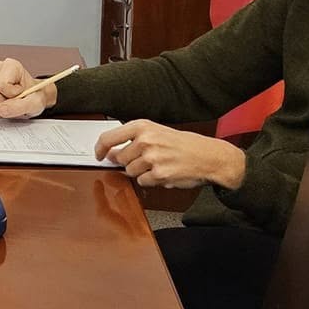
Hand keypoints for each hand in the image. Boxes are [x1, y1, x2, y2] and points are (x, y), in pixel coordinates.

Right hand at [0, 57, 51, 117]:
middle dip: (2, 105)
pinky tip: (0, 104)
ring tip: (8, 103)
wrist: (31, 97)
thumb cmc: (33, 97)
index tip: (21, 93)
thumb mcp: (35, 104)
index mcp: (11, 65)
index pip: (0, 84)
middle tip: (14, 103)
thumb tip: (0, 109)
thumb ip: (20, 106)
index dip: (11, 95)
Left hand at [94, 120, 245, 190]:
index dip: (100, 149)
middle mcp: (145, 140)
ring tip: (159, 164)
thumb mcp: (157, 132)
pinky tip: (164, 172)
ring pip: (130, 171)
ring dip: (141, 171)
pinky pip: (143, 181)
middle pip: (120, 159)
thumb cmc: (185, 144)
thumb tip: (111, 152)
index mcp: (142, 126)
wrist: (209, 156)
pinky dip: (151, 180)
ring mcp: (152, 158)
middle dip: (130, 162)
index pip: (108, 138)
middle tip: (147, 159)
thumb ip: (133, 139)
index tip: (99, 155)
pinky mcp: (159, 174)